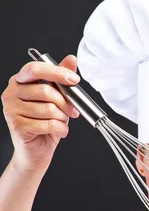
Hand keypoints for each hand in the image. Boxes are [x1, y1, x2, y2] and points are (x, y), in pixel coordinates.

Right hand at [2, 55, 80, 172]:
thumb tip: (71, 59)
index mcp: (20, 81)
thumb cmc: (45, 123)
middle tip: (73, 111)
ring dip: (62, 118)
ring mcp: (11, 109)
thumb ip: (61, 79)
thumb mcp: (57, 99)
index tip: (74, 79)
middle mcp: (11, 93)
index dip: (57, 72)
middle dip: (65, 102)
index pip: (36, 69)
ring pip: (48, 109)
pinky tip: (60, 131)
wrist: (36, 151)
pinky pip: (47, 123)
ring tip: (62, 122)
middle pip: (45, 91)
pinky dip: (60, 129)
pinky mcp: (16, 126)